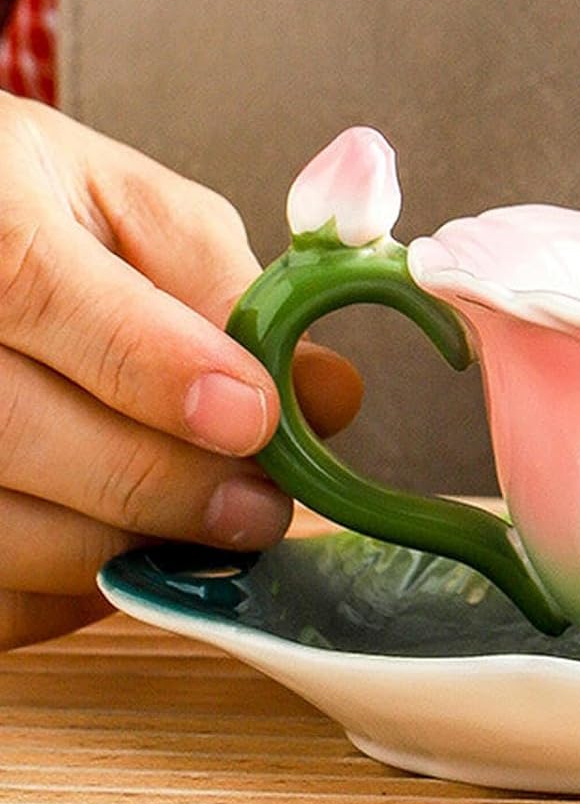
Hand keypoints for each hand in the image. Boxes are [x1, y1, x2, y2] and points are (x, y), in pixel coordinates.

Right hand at [0, 96, 361, 646]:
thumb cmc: (42, 212)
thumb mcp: (134, 211)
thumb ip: (223, 289)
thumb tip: (323, 392)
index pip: (32, 286)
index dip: (150, 365)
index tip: (251, 417)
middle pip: (12, 425)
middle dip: (160, 484)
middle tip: (259, 508)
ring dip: (121, 547)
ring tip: (204, 530)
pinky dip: (64, 592)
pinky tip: (125, 548)